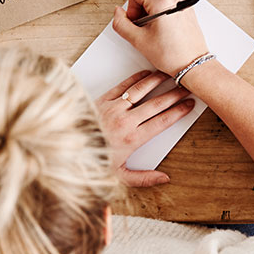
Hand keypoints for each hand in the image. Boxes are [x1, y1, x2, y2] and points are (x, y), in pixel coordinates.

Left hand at [95, 70, 194, 186]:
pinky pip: (124, 86)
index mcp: (133, 139)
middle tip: (186, 89)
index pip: (163, 121)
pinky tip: (147, 74)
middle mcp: (125, 121)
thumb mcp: (119, 176)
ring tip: (170, 76)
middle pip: (157, 104)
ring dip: (158, 81)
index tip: (189, 105)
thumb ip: (143, 178)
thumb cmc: (91, 161)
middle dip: (175, 95)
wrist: (64, 148)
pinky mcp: (102, 99)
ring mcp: (114, 108)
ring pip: (141, 90)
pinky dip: (137, 78)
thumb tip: (165, 178)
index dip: (179, 112)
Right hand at [112, 0, 208, 75]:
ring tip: (157, 33)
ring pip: (157, 3)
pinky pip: (168, 8)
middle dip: (142, 13)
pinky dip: (163, 18)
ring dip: (152, 16)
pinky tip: (165, 32)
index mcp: (163, 2)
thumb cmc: (173, 55)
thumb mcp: (138, 40)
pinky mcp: (188, 10)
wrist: (193, 65)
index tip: (137, 23)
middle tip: (146, 31)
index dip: (131, 8)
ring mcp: (184, 4)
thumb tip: (118, 13)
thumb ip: (121, 23)